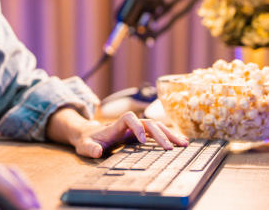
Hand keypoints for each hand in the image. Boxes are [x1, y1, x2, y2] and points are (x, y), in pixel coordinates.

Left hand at [70, 111, 188, 158]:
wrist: (89, 135)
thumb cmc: (88, 140)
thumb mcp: (85, 146)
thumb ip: (90, 148)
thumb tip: (97, 151)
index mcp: (116, 125)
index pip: (129, 118)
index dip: (137, 126)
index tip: (142, 141)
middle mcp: (129, 124)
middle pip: (148, 123)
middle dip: (160, 134)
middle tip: (170, 148)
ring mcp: (136, 128)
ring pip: (156, 127)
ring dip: (169, 134)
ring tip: (183, 144)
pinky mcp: (140, 134)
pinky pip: (157, 133)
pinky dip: (169, 136)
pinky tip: (181, 142)